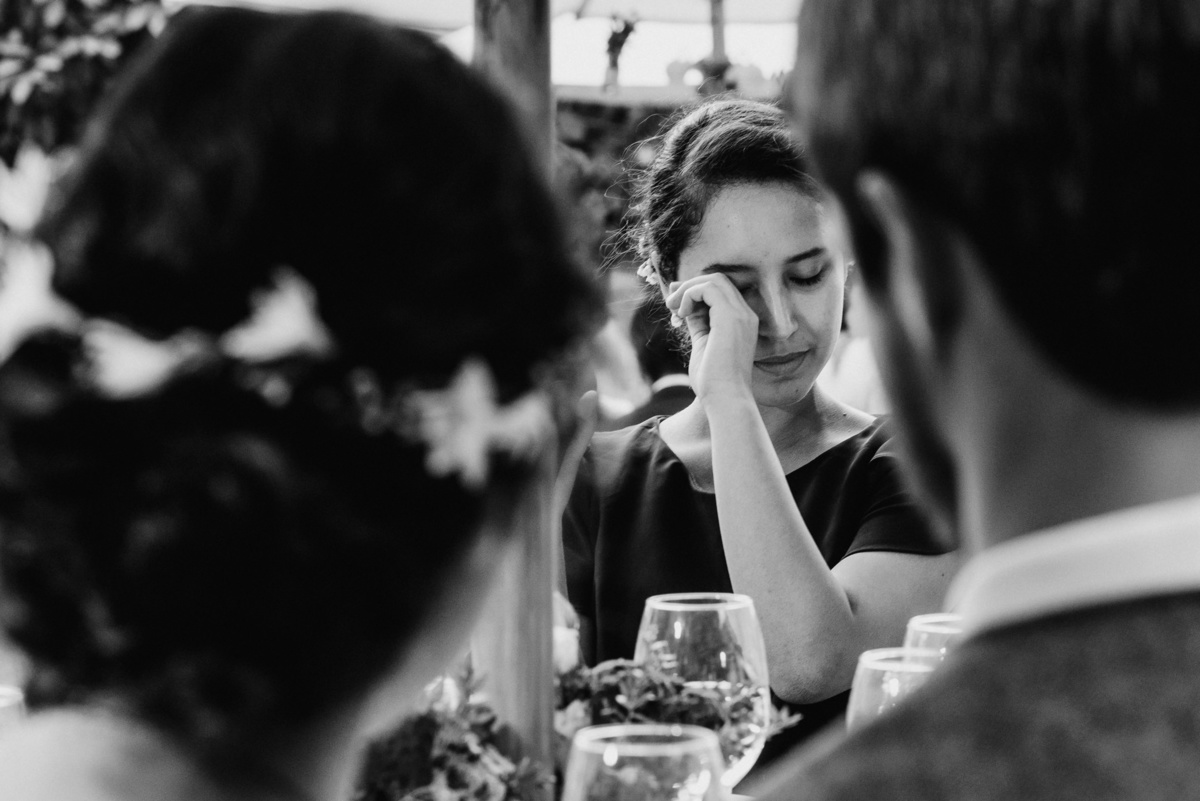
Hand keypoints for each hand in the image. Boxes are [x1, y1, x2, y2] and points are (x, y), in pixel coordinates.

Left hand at [665, 274, 757, 404]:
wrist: (724, 398)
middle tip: (671, 304)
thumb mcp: (702, 342)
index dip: (695, 290)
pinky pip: (708, 288)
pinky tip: (682, 314)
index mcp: (741, 321)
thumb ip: (697, 322)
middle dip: (690, 286)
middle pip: (718, 280)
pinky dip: (690, 295)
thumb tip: (683, 305)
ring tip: (674, 308)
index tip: (675, 303)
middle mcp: (745, 314)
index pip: (720, 291)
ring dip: (688, 289)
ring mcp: (741, 314)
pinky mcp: (731, 317)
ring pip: (714, 280)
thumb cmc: (713, 379)